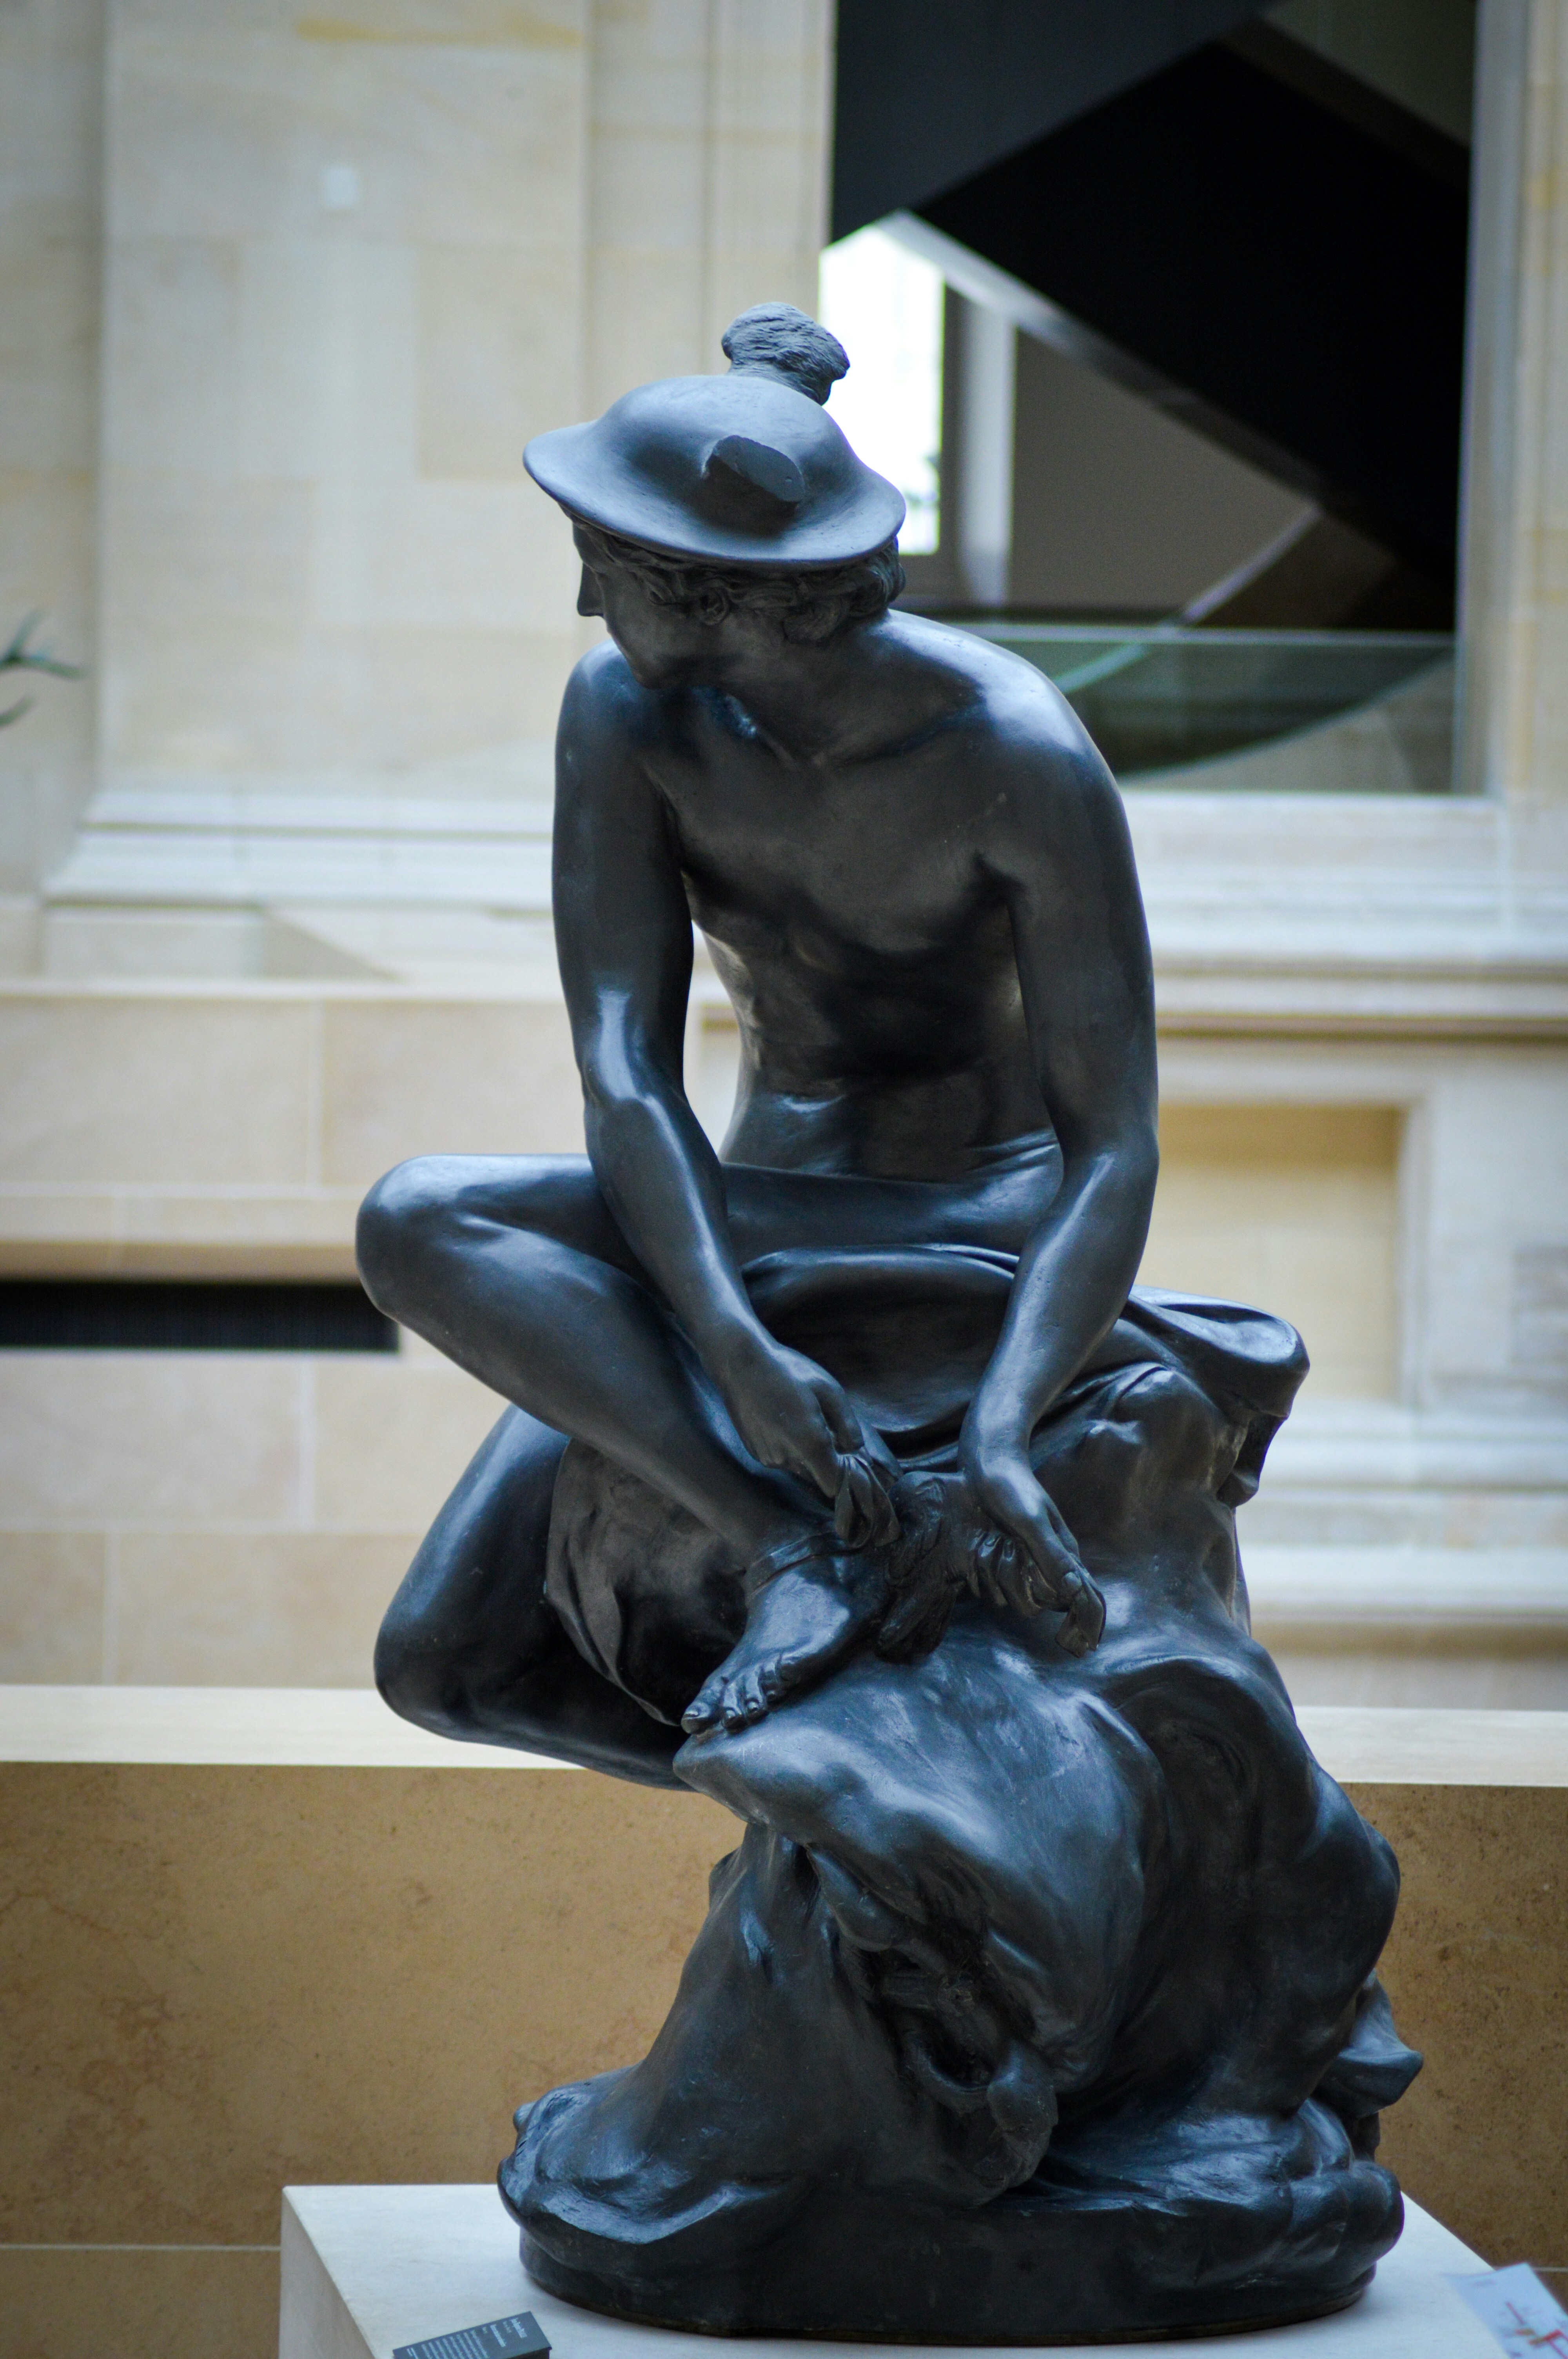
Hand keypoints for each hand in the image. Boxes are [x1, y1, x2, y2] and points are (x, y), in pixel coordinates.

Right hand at [718, 1330, 898, 1547]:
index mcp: (809, 1444)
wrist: (740, 1364)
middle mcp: (786, 1458)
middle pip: (818, 1478)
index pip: (834, 1486)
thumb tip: (858, 1452)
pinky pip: (782, 1460)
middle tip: (830, 1434)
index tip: (851, 1460)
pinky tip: (785, 1422)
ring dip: (808, 1456)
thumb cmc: (789, 1371)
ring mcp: (768, 1457)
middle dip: (828, 1464)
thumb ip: (848, 1427)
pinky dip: (789, 1449)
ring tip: (803, 1421)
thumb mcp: (829, 1390)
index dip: (847, 1478)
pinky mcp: (755, 1453)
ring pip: (800, 1469)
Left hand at [959, 1430, 1104, 1655]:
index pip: (1089, 1599)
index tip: (1076, 1647)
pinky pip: (1008, 1582)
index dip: (1088, 1626)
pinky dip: (997, 1577)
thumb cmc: (1010, 1489)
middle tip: (1055, 1629)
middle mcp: (1053, 1561)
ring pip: (1030, 1595)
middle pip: (1062, 1605)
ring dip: (1011, 1586)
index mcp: (1067, 1555)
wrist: (987, 1464)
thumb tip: (1074, 1591)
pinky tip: (986, 1558)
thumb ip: (1052, 1555)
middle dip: (1052, 1611)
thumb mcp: (1030, 1522)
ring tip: (998, 1557)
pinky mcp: (1012, 1554)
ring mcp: (1032, 1558)